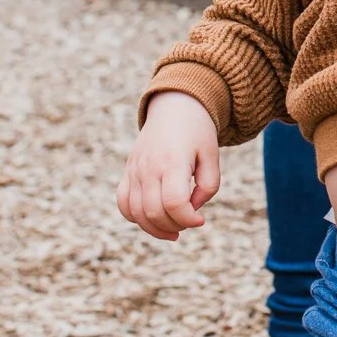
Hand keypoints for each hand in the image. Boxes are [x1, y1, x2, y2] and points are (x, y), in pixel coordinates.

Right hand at [116, 92, 221, 241]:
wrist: (174, 108)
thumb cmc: (197, 133)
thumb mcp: (212, 155)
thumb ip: (208, 186)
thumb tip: (192, 210)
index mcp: (173, 160)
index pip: (174, 202)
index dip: (188, 219)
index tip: (201, 220)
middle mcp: (149, 166)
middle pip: (154, 212)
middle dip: (175, 226)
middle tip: (190, 221)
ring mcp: (135, 170)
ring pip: (136, 213)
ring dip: (156, 229)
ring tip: (175, 229)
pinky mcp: (128, 172)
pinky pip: (123, 204)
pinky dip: (136, 218)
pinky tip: (154, 219)